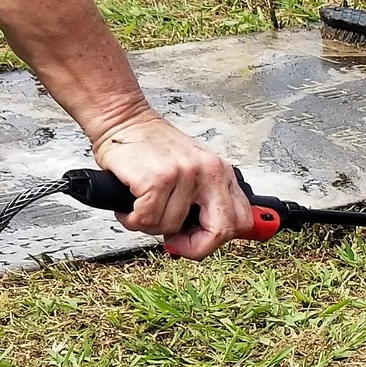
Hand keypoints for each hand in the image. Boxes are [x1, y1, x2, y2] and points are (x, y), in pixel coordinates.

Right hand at [90, 111, 252, 258]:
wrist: (123, 120)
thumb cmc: (152, 147)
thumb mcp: (192, 170)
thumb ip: (204, 199)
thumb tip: (205, 236)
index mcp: (221, 172)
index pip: (241, 220)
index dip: (219, 240)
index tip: (198, 240)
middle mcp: (209, 172)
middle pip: (221, 231)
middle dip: (195, 246)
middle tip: (175, 241)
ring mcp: (184, 175)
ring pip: (172, 227)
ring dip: (150, 225)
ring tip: (142, 207)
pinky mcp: (157, 179)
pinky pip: (147, 219)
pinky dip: (133, 219)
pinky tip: (130, 206)